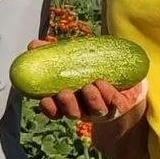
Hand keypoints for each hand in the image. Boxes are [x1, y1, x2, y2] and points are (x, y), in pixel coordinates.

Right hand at [27, 43, 148, 123]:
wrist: (126, 77)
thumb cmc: (93, 68)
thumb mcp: (73, 58)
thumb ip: (54, 53)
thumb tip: (33, 44)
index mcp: (70, 101)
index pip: (56, 110)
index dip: (50, 109)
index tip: (44, 100)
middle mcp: (85, 109)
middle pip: (74, 113)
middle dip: (68, 105)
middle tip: (65, 92)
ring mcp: (104, 109)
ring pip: (95, 111)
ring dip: (91, 100)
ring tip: (90, 85)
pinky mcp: (121, 106)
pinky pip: (115, 104)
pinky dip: (109, 94)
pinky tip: (103, 83)